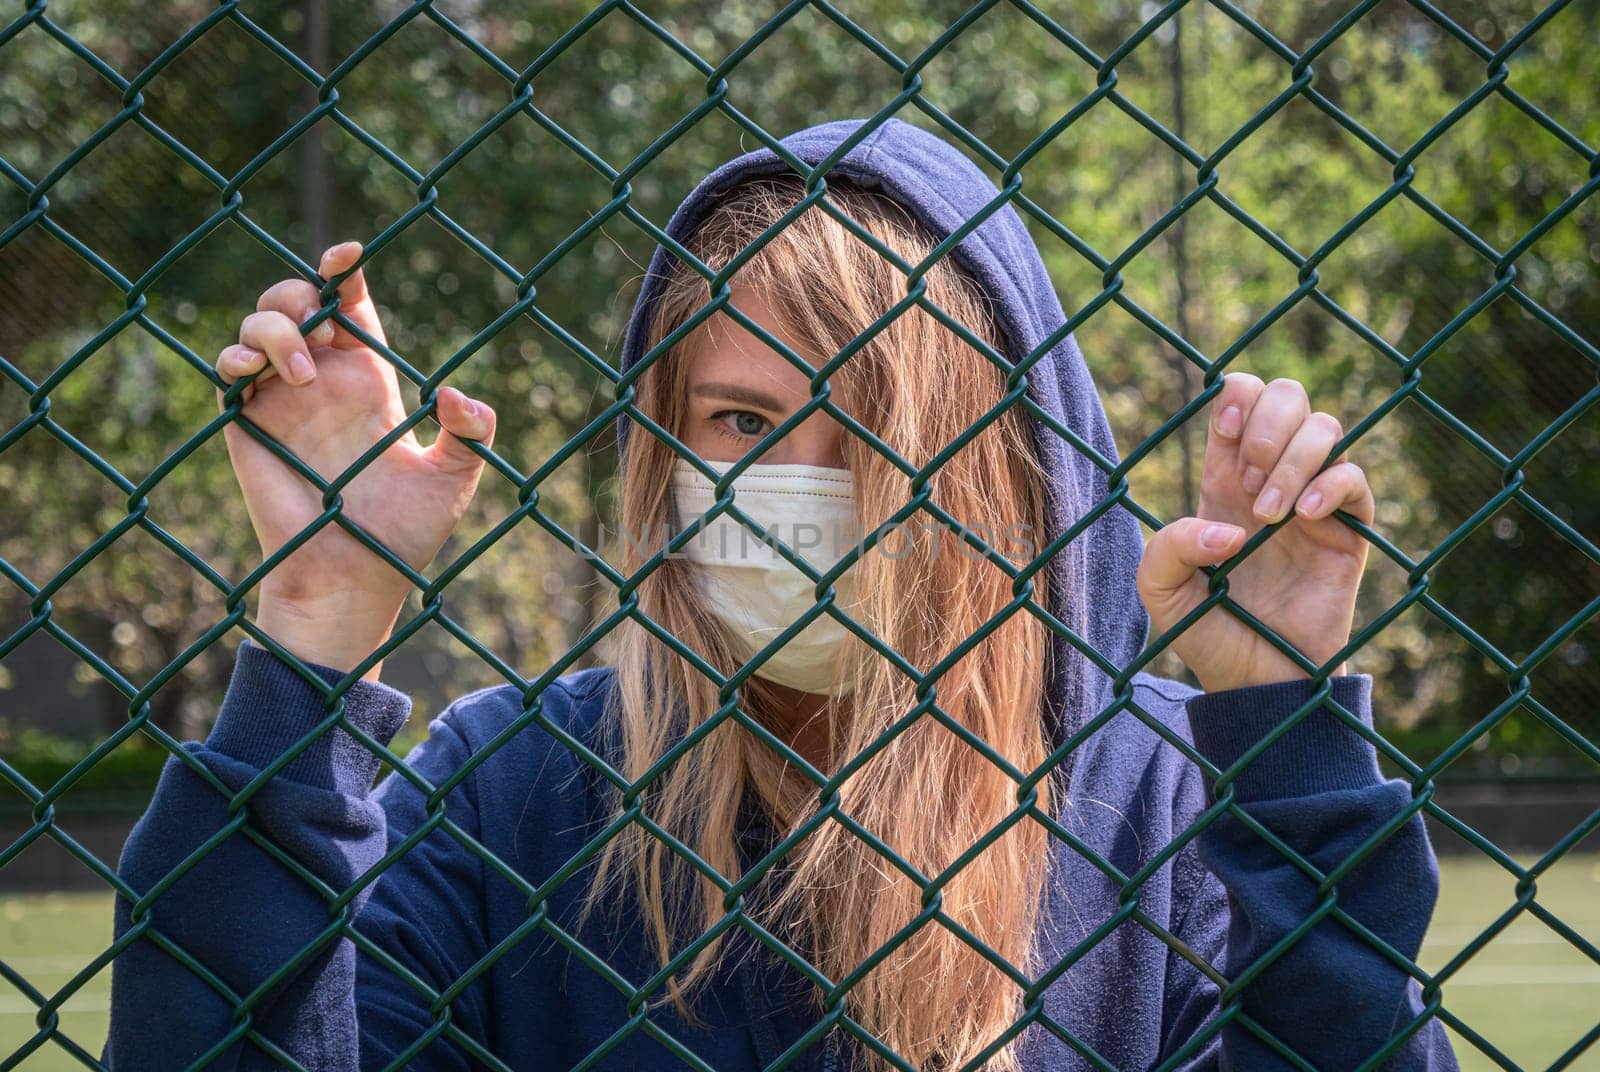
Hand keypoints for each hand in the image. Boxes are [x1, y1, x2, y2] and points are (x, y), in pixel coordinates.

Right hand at [216, 241, 497, 671]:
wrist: (354, 580)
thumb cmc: (404, 534)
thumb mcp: (455, 477)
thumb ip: (472, 432)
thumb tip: (459, 395)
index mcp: (370, 381)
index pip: (353, 307)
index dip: (345, 271)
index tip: (350, 254)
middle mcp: (322, 381)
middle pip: (296, 301)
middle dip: (301, 291)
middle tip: (319, 322)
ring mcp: (280, 400)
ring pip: (257, 325)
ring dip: (273, 328)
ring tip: (301, 371)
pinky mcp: (247, 425)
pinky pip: (226, 371)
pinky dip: (233, 356)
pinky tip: (253, 371)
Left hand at [1135, 373, 1373, 692]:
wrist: (1256, 682)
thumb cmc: (1206, 634)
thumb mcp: (1161, 590)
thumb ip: (1169, 547)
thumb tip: (1230, 528)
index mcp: (1225, 477)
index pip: (1242, 396)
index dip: (1238, 397)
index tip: (1226, 433)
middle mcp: (1272, 477)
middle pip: (1288, 395)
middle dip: (1267, 424)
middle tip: (1246, 483)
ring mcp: (1314, 499)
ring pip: (1326, 427)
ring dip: (1294, 460)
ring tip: (1270, 516)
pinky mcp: (1348, 530)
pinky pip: (1356, 477)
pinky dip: (1331, 484)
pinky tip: (1302, 517)